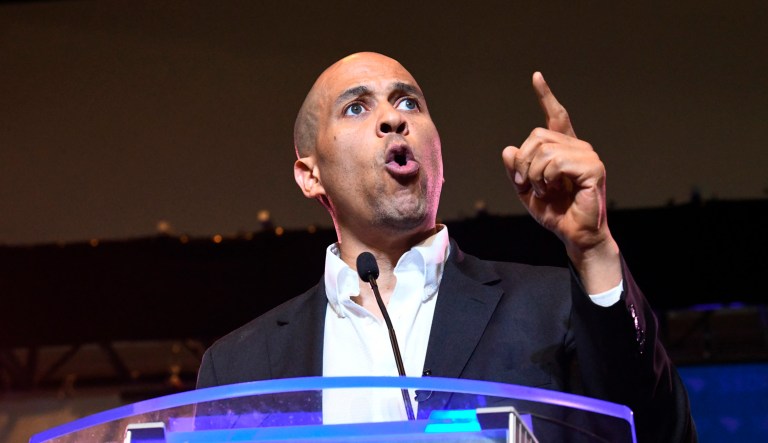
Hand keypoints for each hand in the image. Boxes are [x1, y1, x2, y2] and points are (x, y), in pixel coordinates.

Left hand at [502, 72, 619, 291]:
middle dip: (523, 163)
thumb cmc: (555, 212)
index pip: (555, 116)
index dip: (545, 96)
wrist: (575, 235)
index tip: (536, 77)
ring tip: (545, 190)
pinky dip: (546, 179)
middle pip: (536, 137)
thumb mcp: (526, 190)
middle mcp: (578, 147)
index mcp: (565, 149)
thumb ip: (516, 169)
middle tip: (528, 184)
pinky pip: (555, 162)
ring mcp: (588, 156)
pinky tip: (554, 190)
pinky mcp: (593, 168)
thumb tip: (509, 149)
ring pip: (543, 150)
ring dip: (534, 175)